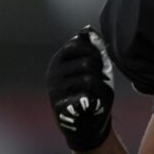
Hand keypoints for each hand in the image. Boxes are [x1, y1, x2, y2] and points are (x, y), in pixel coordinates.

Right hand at [46, 26, 114, 150]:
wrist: (89, 125)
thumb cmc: (94, 92)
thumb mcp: (96, 67)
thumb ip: (93, 48)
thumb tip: (87, 28)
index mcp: (59, 60)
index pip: (77, 44)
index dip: (95, 52)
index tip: (100, 64)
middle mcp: (52, 73)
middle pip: (86, 62)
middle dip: (99, 72)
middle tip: (99, 83)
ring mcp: (55, 90)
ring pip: (88, 79)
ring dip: (100, 88)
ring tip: (97, 94)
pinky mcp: (61, 107)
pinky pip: (85, 96)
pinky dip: (94, 100)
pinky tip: (92, 104)